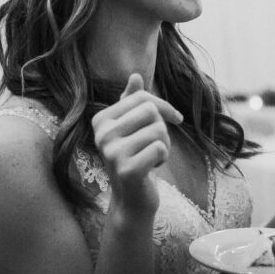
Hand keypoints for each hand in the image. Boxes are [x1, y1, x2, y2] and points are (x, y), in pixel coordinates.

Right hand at [91, 74, 182, 218]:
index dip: (163, 107)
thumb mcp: (133, 127)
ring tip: (151, 157)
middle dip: (161, 128)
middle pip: (151, 111)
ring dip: (164, 145)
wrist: (132, 198)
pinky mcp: (127, 170)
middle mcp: (102, 135)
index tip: (173, 118)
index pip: (142, 97)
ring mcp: (112, 153)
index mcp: (101, 120)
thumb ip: (132, 102)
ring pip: (158, 130)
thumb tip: (135, 75)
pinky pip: (160, 148)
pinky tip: (151, 168)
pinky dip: (163, 158)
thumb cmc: (136, 157)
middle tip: (152, 145)